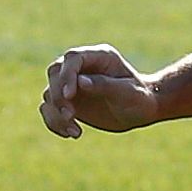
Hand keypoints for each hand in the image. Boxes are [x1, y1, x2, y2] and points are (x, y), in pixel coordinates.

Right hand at [40, 44, 158, 137]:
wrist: (142, 111)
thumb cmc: (141, 98)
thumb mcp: (129, 93)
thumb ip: (106, 85)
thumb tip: (80, 82)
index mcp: (99, 56)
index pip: (73, 58)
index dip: (67, 75)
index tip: (70, 96)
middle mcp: (81, 67)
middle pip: (55, 74)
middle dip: (58, 96)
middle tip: (70, 115)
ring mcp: (72, 84)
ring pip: (50, 94)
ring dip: (56, 114)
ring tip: (75, 131)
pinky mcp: (68, 101)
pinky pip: (50, 110)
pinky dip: (55, 123)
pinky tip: (73, 134)